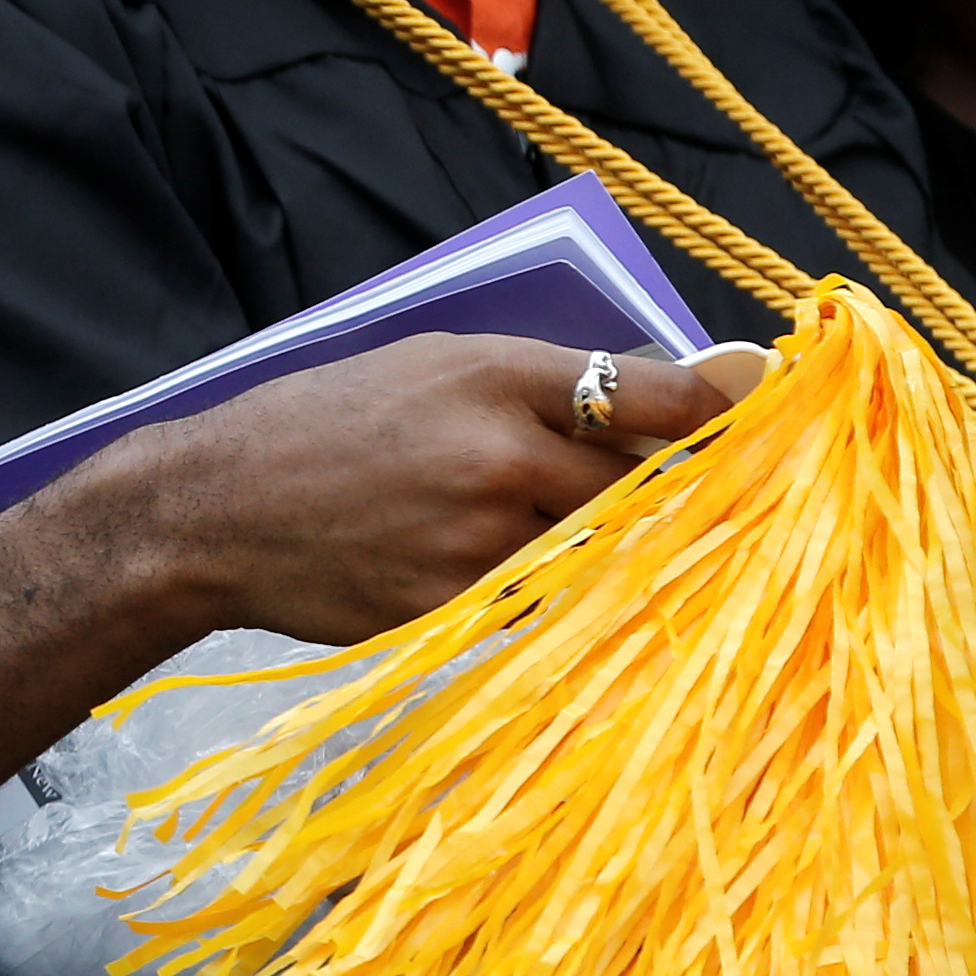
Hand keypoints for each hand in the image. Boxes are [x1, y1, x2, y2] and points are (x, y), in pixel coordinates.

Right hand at [122, 335, 728, 648]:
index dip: (723, 411)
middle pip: (645, 490)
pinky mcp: (459, 611)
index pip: (651, 396)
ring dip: (610, 554)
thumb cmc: (322, 423)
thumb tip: (672, 395)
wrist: (211, 508)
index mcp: (493, 375)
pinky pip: (545, 608)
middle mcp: (500, 455)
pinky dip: (550, 599)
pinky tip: (508, 581)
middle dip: (669, 499)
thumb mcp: (429, 364)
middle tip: (691, 503)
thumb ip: (545, 383)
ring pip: (601, 557)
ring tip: (564, 545)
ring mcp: (483, 542)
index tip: (764, 416)